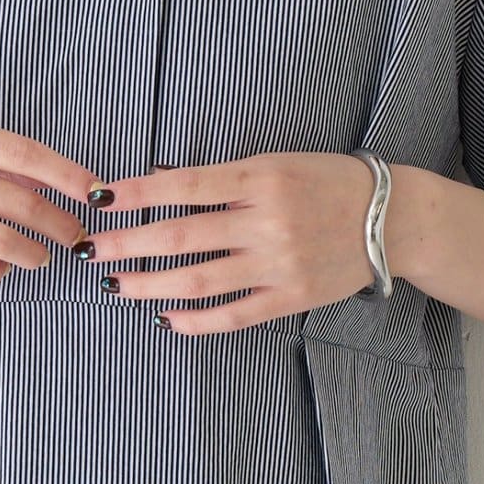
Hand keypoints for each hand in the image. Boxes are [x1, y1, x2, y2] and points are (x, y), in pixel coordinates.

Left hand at [79, 152, 409, 334]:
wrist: (393, 219)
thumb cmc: (329, 182)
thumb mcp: (277, 163)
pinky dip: (195, 320)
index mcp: (262, 179)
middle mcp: (267, 223)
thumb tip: (161, 183)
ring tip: (116, 286)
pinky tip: (165, 317)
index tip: (99, 198)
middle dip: (127, 244)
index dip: (138, 194)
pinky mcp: (290, 299)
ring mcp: (278, 265)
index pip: (185, 187)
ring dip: (150, 286)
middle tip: (90, 249)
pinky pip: (233, 315)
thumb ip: (224, 179)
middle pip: (181, 237)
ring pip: (198, 281)